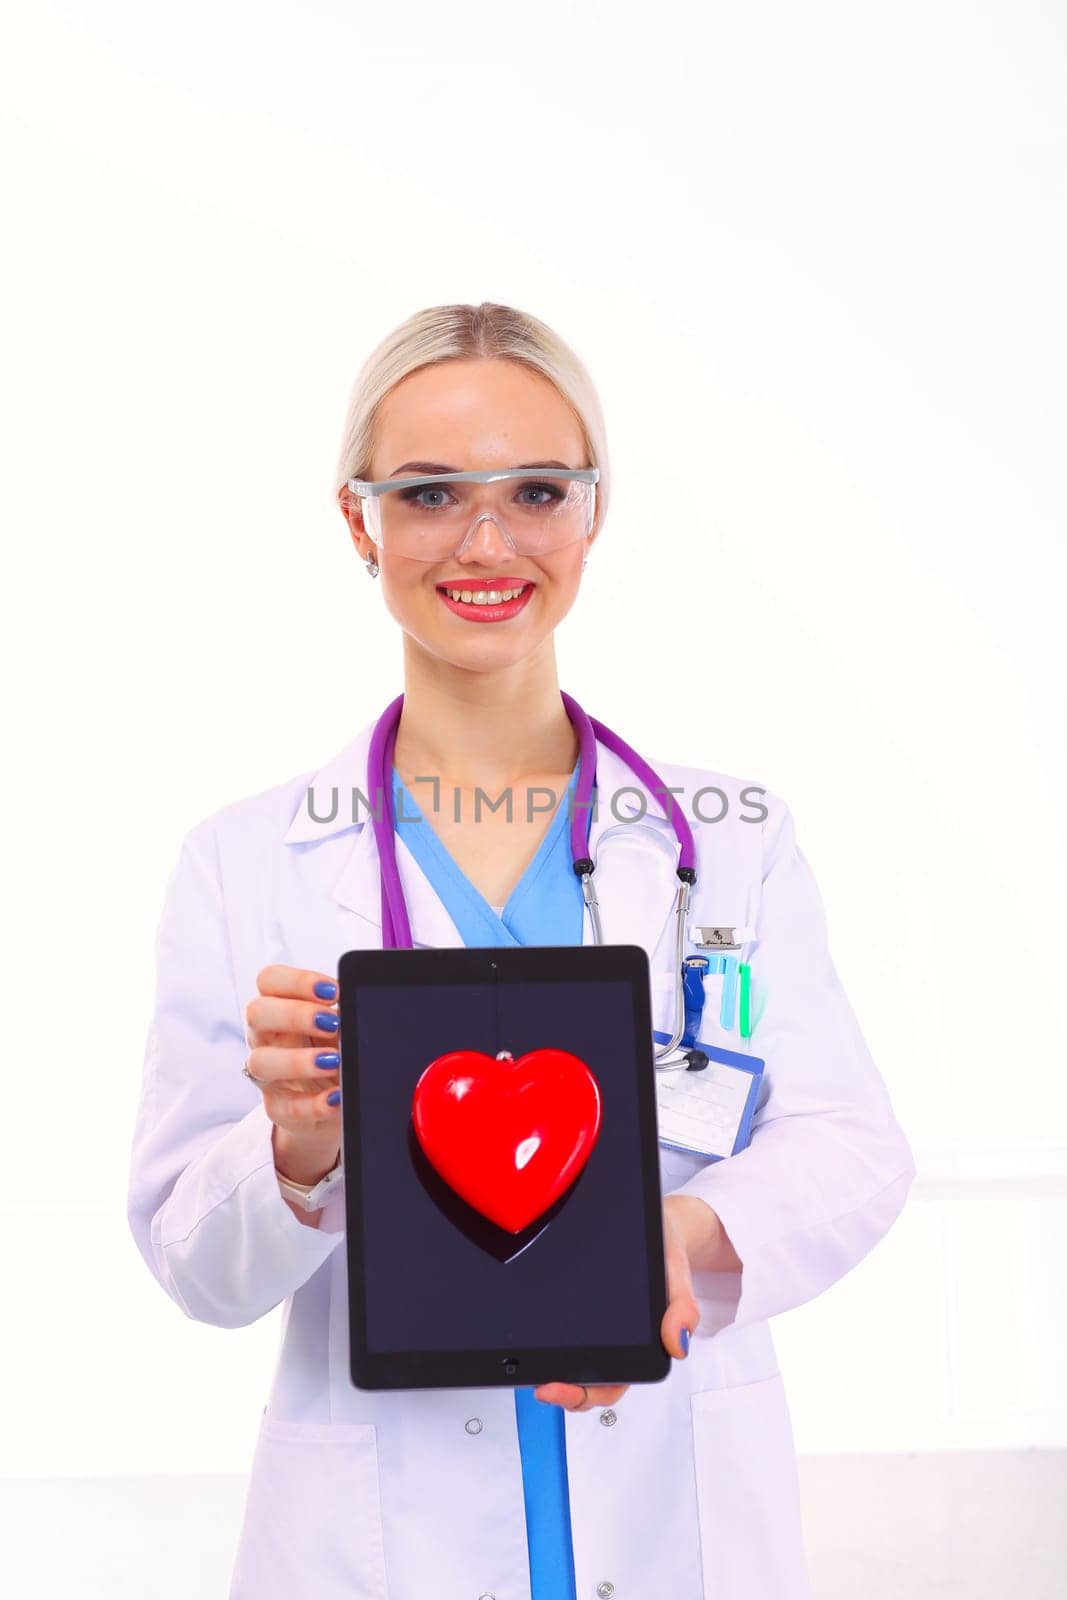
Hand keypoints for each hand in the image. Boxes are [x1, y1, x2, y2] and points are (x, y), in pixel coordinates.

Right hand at [244, 964, 342, 1179]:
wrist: (335, 1099)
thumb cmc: (335, 1049)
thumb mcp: (342, 1028)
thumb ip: (346, 1015)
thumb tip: (361, 1007)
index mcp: (279, 1007)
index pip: (269, 980)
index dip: (296, 981)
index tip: (333, 991)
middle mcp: (265, 1037)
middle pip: (256, 1013)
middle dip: (294, 1014)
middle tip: (332, 1022)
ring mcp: (267, 1074)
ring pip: (260, 1062)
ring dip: (297, 1061)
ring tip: (334, 1062)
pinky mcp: (278, 1108)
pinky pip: (286, 1107)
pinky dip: (313, 1104)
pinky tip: (336, 1098)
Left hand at [533, 1195, 700, 1412]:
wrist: (659, 1225)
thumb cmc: (666, 1251)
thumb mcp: (676, 1272)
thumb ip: (682, 1307)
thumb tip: (677, 1344)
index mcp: (642, 1343)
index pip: (611, 1384)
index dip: (584, 1393)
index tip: (559, 1388)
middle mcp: (618, 1342)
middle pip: (588, 1383)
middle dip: (563, 1391)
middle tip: (541, 1386)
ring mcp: (600, 1329)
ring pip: (575, 1364)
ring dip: (553, 1369)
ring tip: (531, 1366)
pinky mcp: (586, 1308)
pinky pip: (567, 1333)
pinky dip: (549, 1341)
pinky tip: (533, 1333)